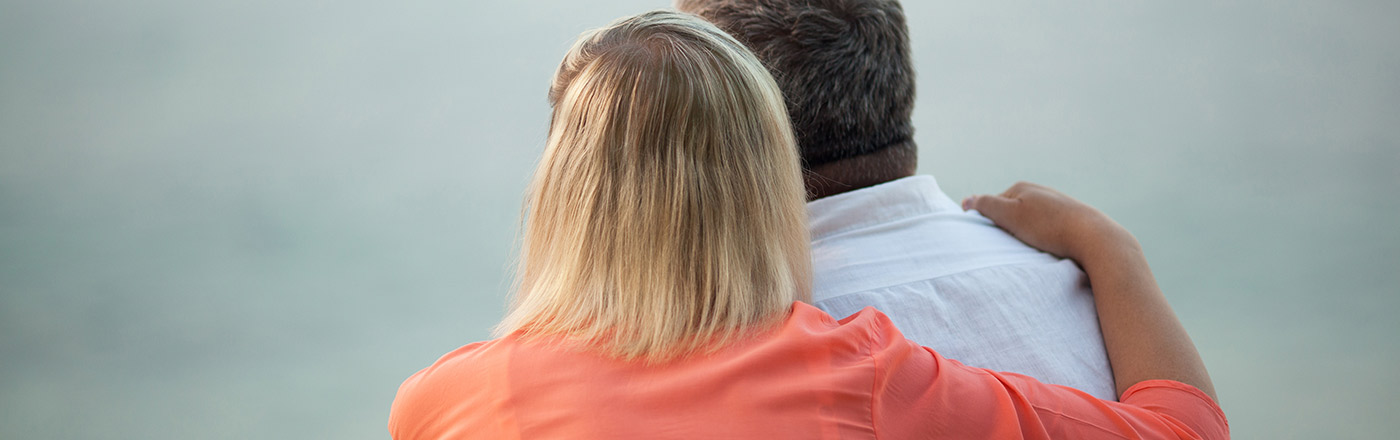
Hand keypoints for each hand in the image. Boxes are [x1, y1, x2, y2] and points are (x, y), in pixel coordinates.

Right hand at [961, 182, 1137, 263]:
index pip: (993, 204)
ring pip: (1030, 222)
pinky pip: (1047, 230)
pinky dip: (1043, 239)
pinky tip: (1049, 248)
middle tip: (1011, 246)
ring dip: (1026, 236)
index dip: (989, 223)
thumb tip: (967, 200)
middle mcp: (1039, 193)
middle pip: (1012, 213)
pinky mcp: (1069, 220)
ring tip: (1032, 249)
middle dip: (1008, 229)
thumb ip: (986, 206)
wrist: (1093, 237)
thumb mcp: (1010, 215)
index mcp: (1022, 188)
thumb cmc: (1049, 226)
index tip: (993, 239)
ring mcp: (1055, 205)